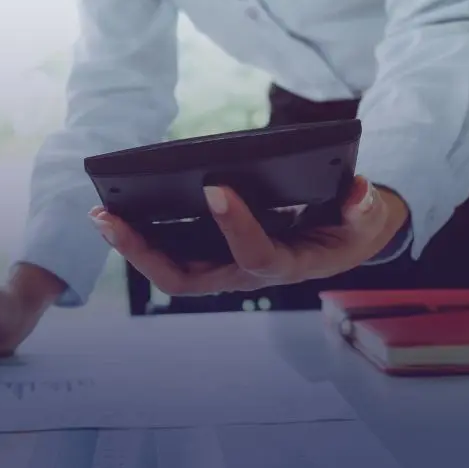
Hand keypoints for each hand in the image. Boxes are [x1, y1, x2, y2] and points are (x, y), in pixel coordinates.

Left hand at [90, 175, 407, 295]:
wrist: (342, 238)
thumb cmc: (350, 226)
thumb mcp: (367, 217)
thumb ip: (363, 209)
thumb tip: (358, 193)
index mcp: (285, 265)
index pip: (256, 254)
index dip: (236, 226)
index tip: (216, 188)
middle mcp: (243, 272)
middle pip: (186, 278)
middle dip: (145, 254)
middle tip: (110, 219)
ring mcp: (222, 266)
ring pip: (168, 270)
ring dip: (132, 246)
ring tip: (101, 214)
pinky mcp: (209, 253)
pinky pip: (168, 253)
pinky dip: (140, 236)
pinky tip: (114, 211)